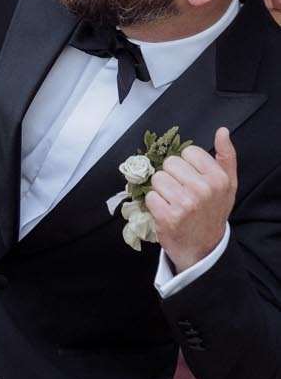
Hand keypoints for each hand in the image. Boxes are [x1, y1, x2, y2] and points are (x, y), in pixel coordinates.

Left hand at [147, 127, 236, 272]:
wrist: (204, 248)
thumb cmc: (213, 212)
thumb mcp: (228, 185)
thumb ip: (226, 156)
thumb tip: (222, 131)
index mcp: (218, 178)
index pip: (188, 151)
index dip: (187, 164)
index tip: (192, 178)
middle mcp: (203, 189)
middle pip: (170, 163)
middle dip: (172, 176)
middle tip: (181, 192)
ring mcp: (185, 203)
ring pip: (157, 178)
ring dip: (161, 190)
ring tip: (174, 202)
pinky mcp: (168, 217)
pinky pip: (149, 196)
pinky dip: (154, 203)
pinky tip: (166, 212)